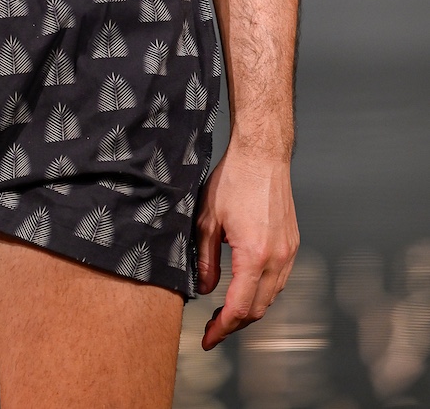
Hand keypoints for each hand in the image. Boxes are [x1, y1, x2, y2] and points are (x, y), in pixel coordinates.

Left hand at [195, 142, 298, 349]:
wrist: (262, 155)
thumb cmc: (235, 180)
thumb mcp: (208, 220)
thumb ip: (205, 259)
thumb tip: (203, 288)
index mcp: (254, 256)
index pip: (238, 308)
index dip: (221, 329)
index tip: (207, 339)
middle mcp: (277, 259)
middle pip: (257, 309)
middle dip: (234, 325)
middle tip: (213, 329)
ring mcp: (288, 252)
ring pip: (270, 297)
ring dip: (249, 310)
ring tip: (225, 312)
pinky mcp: (291, 244)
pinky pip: (278, 280)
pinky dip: (261, 292)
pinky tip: (245, 288)